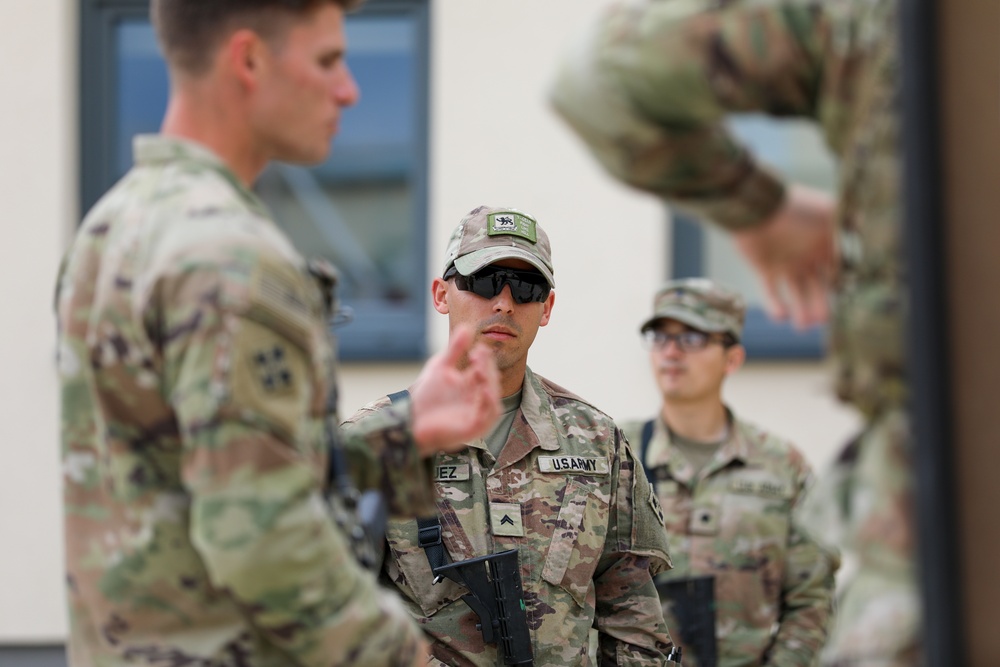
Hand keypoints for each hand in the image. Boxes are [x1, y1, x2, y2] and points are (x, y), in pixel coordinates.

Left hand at [409, 325, 500, 455]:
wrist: (411, 419)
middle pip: (491, 382)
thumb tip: (467, 327)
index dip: (484, 359)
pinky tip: (484, 390)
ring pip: (493, 399)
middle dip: (487, 369)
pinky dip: (489, 403)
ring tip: (480, 370)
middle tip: (477, 356)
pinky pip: (488, 416)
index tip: (478, 348)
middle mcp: (478, 399)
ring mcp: (477, 415)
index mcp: (472, 385)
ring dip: (490, 384)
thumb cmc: (426, 396)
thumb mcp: (440, 367)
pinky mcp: (474, 428)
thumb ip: (455, 349)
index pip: (485, 369)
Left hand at [732, 184, 837, 328]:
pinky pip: (771, 291)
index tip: (843, 301)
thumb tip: (863, 229)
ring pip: (797, 293)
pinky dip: (775, 305)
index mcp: (823, 244)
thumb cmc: (796, 207)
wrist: (758, 204)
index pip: (836, 272)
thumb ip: (848, 225)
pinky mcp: (764, 267)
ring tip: (803, 326)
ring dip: (801, 310)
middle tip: (821, 320)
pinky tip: (782, 317)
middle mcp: (806, 256)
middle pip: (817, 287)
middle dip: (820, 305)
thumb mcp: (829, 213)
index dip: (840, 288)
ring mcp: (785, 262)